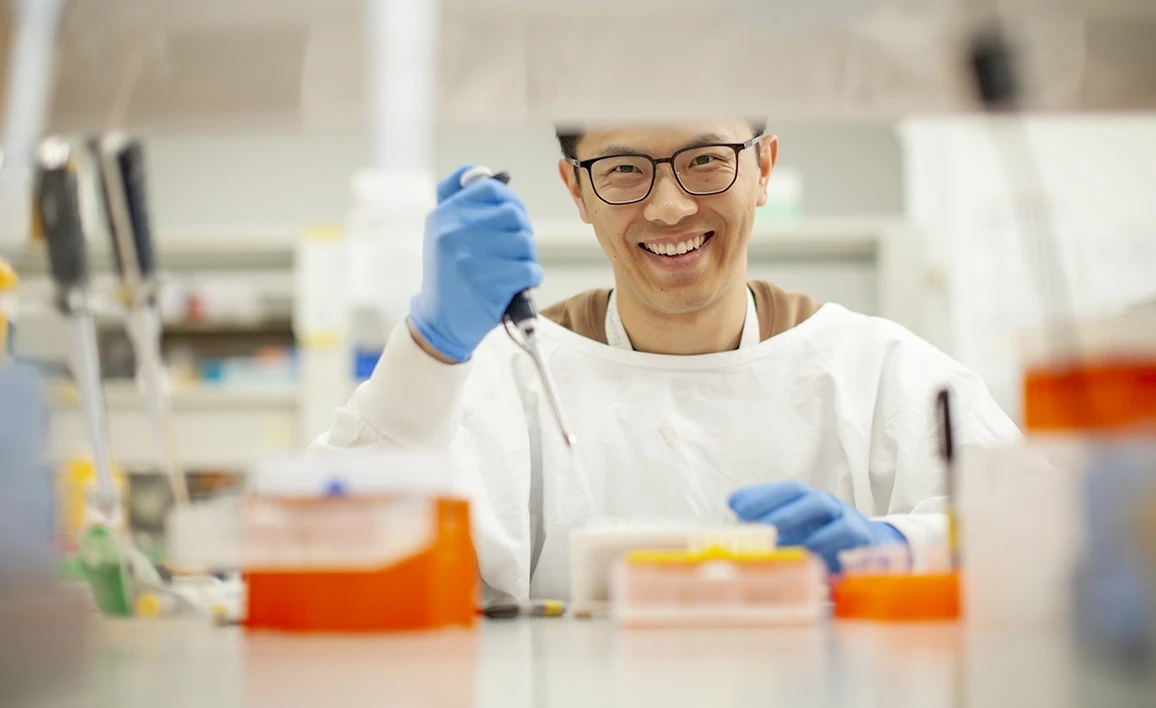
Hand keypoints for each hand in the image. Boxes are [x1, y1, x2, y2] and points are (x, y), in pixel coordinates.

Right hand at [408, 165, 542, 361]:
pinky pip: (528, 269)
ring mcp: (466, 256)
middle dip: (521, 233)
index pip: (491, 189)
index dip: (510, 201)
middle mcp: (451, 231)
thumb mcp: (442, 233)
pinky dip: (530, 278)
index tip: (512, 219)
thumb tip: (494, 175)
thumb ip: (460, 200)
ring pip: (524, 242)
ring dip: (527, 258)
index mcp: (444, 214)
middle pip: (513, 215)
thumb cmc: (450, 275)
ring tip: (513, 269)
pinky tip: (517, 284)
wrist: (440, 321)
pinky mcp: (484, 281)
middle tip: (513, 252)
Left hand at [728, 480, 905, 571]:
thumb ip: (769, 525)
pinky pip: (842, 530)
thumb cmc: (825, 540)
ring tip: (772, 534)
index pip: (783, 489)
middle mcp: (824, 502)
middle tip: (747, 518)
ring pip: (820, 503)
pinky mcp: (860, 533)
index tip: (734, 506)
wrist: (872, 551)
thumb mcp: (798, 534)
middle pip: (798, 490)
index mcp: (806, 500)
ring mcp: (843, 514)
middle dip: (771, 502)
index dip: (759, 495)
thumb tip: (735, 511)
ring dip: (793, 516)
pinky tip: (806, 550)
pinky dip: (823, 539)